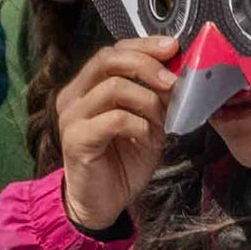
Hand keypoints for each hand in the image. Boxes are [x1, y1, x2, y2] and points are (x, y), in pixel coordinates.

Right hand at [53, 39, 177, 233]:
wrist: (101, 204)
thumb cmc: (122, 161)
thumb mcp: (145, 121)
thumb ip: (154, 96)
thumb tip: (179, 73)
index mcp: (87, 87)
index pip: (113, 51)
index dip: (144, 45)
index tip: (172, 48)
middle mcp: (74, 96)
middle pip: (108, 59)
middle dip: (147, 65)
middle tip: (173, 82)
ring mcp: (72, 117)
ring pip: (115, 87)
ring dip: (149, 102)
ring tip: (161, 122)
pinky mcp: (76, 139)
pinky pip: (116, 119)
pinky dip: (141, 126)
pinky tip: (148, 141)